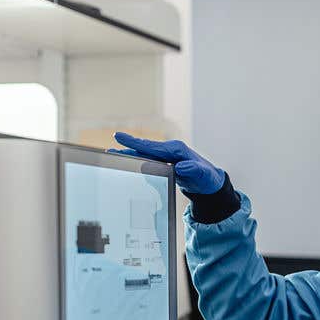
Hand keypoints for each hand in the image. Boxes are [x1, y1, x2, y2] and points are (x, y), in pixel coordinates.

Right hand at [110, 132, 224, 194]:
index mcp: (176, 150)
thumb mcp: (202, 174)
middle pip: (145, 149)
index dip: (135, 143)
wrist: (209, 183)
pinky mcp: (165, 164)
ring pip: (145, 155)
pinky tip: (128, 164)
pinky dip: (138, 161)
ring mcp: (167, 157)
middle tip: (110, 150)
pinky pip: (149, 161)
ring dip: (130, 155)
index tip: (119, 137)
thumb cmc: (207, 178)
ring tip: (114, 155)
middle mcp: (170, 150)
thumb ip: (193, 169)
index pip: (152, 146)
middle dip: (127, 148)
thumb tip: (182, 167)